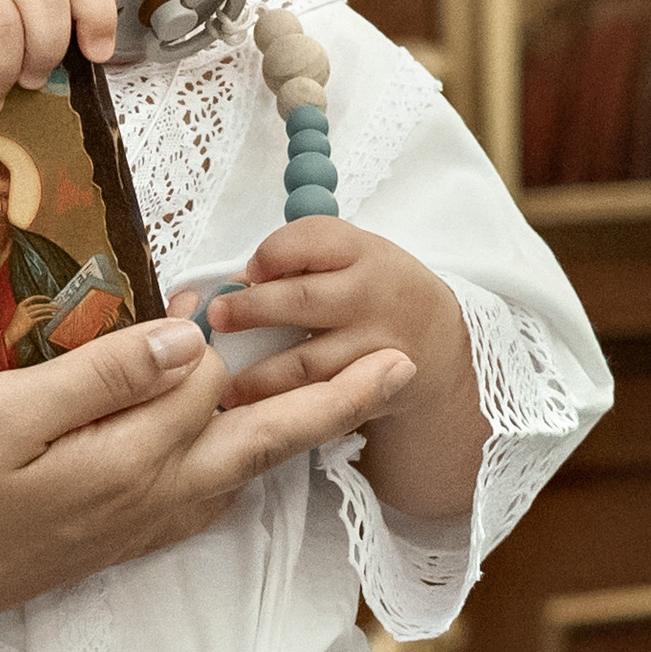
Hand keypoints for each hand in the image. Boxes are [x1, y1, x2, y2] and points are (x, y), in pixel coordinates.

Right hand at [0, 316, 416, 651]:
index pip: (223, 389)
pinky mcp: (111, 538)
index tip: (290, 308)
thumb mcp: (6, 414)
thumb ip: (104, 377)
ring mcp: (134, 527)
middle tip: (405, 364)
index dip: (246, 339)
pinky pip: (202, 495)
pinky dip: (241, 461)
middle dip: (337, 401)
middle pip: (265, 443)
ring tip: (347, 399)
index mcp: (135, 464)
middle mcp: (153, 502)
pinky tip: (243, 449)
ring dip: (297, 432)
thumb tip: (195, 341)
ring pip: (240, 474)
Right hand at [6, 297, 56, 353]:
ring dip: (50, 310)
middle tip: (56, 306)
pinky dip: (47, 316)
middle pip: (39, 305)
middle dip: (49, 305)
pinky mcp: (29, 322)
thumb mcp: (21, 314)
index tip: (49, 299)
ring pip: (41, 311)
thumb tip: (40, 307)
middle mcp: (24, 309)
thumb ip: (28, 309)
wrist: (11, 333)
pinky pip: (41, 318)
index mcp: (21, 305)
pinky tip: (52, 316)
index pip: (33, 298)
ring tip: (56, 310)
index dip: (42, 297)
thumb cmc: (17, 324)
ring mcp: (26, 316)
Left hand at [179, 219, 459, 419]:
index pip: (311, 240)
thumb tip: (233, 284)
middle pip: (303, 299)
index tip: (245, 273)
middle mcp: (370, 293)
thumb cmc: (370, 291)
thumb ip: (298, 263)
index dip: (271, 254)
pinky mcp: (373, 387)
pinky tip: (256, 412)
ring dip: (259, 375)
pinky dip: (286, 407)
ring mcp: (373, 343)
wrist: (434, 340)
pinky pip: (321, 399)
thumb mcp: (348, 259)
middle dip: (252, 309)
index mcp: (360, 250)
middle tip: (216, 317)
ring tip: (224, 385)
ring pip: (307, 361)